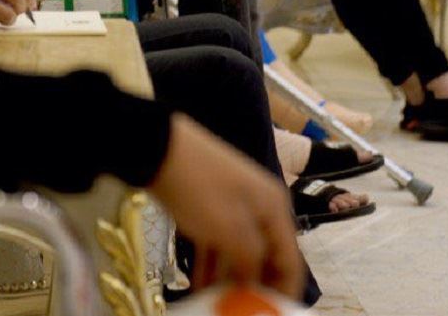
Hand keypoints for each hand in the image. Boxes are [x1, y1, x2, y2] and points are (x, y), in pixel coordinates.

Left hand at [148, 114, 303, 299]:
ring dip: (229, 280)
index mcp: (274, 209)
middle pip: (265, 257)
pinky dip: (211, 264)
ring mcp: (232, 205)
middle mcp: (259, 207)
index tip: (275, 314)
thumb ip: (252, 260)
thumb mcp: (231, 230)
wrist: (157, 148)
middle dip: (254, 287)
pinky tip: (199, 287)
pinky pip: (217, 242)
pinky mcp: (207, 206)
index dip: (285, 290)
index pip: (290, 260)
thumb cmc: (200, 190)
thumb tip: (257, 284)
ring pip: (238, 251)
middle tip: (241, 310)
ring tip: (217, 305)